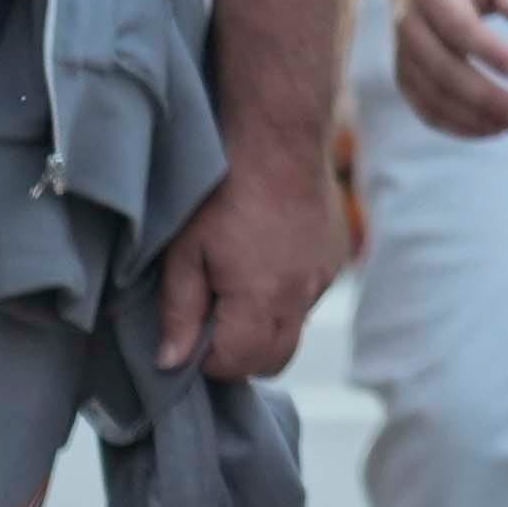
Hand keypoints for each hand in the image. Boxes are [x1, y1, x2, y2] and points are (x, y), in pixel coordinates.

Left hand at [155, 142, 348, 379]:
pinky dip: (287, 296)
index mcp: (260, 301)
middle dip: (242, 356)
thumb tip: (171, 361)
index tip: (192, 337)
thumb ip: (179, 312)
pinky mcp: (336, 258)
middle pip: (274, 360)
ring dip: (267, 326)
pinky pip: (310, 298)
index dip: (209, 360)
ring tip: (240, 286)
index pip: (237, 364)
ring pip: (295, 330)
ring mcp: (323, 278)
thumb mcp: (186, 252)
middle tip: (214, 325)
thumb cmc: (225, 192)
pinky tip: (267, 261)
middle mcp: (300, 297)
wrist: (280, 142)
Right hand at [390, 0, 507, 138]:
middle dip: (486, 98)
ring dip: (473, 118)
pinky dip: (456, 125)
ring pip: (432, 95)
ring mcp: (403, 53)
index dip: (489, 51)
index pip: (459, 27)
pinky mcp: (404, 75)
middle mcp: (410, 25)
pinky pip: (425, 108)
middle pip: (443, 70)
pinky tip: (490, 130)